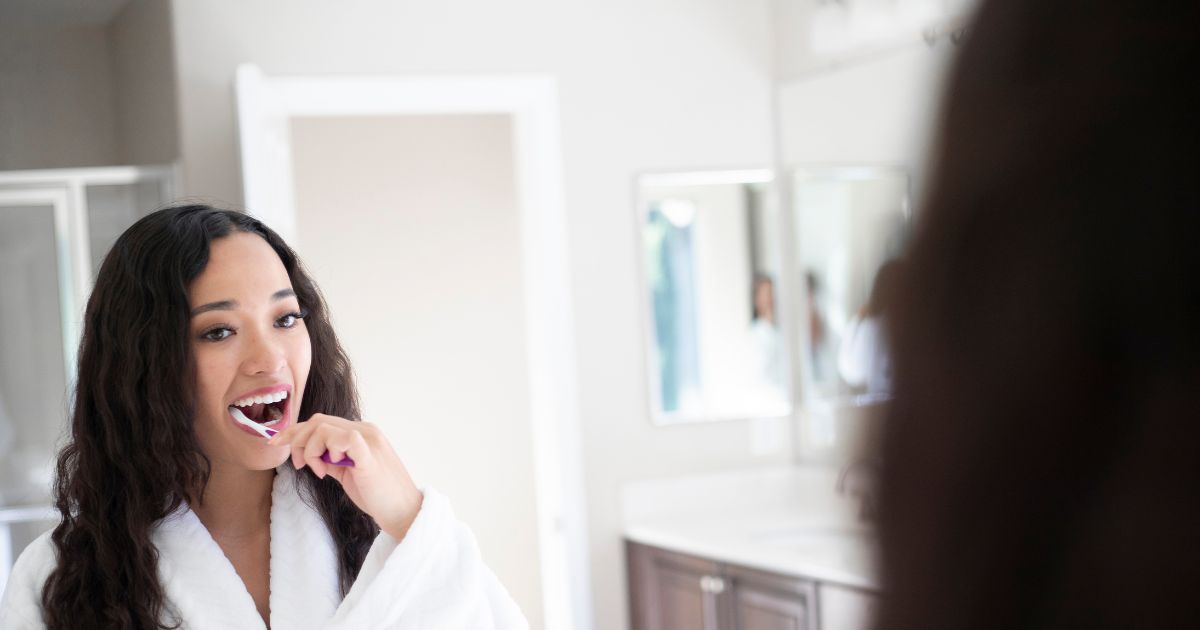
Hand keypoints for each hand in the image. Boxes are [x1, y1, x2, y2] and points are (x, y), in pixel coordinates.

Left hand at [267, 414, 423, 539]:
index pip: (320, 422)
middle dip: (297, 440)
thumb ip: (334, 460)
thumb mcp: (349, 474)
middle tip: (300, 465)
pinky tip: (329, 469)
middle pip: (317, 421)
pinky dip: (327, 451)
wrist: (404, 512)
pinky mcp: (369, 455)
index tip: (276, 445)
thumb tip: (312, 455)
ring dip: (310, 449)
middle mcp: (365, 430)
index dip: (294, 432)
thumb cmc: (379, 495)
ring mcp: (369, 440)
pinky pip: (343, 438)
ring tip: (319, 471)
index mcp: (361, 433)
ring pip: (322, 427)